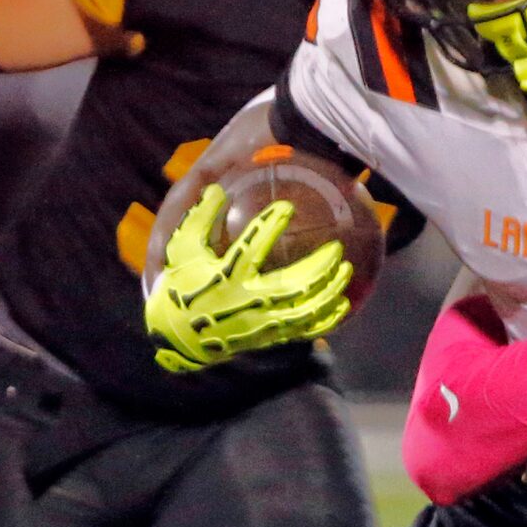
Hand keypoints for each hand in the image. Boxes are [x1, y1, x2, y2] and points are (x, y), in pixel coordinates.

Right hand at [144, 183, 353, 372]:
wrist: (179, 337)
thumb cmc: (181, 286)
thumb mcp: (181, 250)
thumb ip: (198, 219)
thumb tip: (216, 189)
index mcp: (225, 276)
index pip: (250, 248)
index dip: (269, 226)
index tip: (288, 207)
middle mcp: (248, 301)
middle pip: (293, 284)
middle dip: (319, 266)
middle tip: (337, 247)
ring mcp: (262, 322)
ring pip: (305, 309)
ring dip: (329, 290)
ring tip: (347, 270)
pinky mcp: (270, 337)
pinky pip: (304, 330)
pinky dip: (326, 318)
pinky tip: (343, 305)